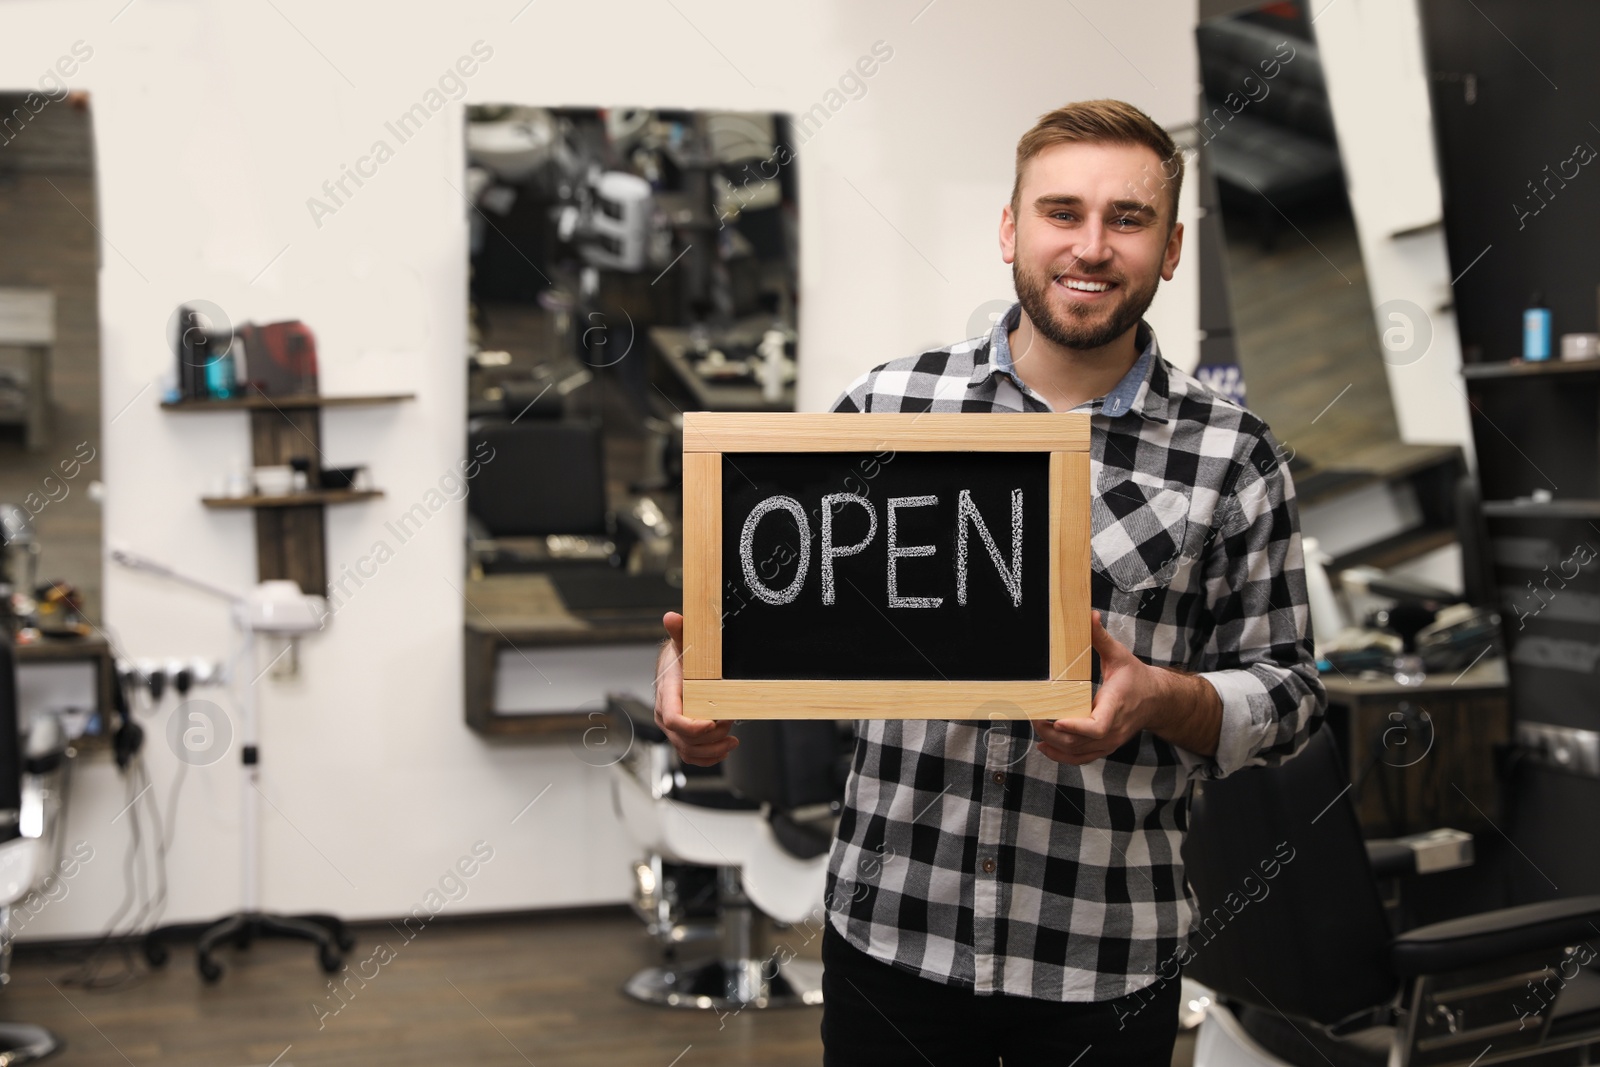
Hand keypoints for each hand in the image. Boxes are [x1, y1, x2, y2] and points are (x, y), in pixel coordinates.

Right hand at [654, 611, 738, 765]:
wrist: (674, 666)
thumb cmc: (679, 657)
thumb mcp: (683, 643)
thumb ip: (679, 631)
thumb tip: (672, 617)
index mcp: (666, 695)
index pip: (673, 719)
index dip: (692, 726)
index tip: (713, 722)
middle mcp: (664, 715)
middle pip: (683, 740)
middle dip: (710, 738)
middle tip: (730, 725)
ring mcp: (671, 728)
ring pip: (687, 751)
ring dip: (712, 750)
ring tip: (732, 740)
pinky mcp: (680, 735)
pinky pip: (690, 754)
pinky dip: (708, 757)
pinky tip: (725, 748)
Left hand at [1033, 610, 1159, 764]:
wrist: (1157, 700)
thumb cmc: (1137, 678)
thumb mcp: (1120, 655)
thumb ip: (1100, 637)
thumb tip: (1089, 615)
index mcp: (1116, 707)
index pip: (1098, 726)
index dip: (1076, 727)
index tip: (1057, 721)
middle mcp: (1113, 730)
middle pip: (1080, 742)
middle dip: (1053, 733)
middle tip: (1034, 717)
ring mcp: (1109, 742)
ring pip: (1078, 753)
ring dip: (1054, 745)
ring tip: (1036, 728)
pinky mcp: (1105, 746)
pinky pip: (1082, 758)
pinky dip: (1063, 756)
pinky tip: (1045, 747)